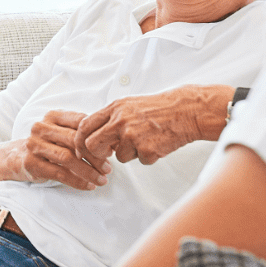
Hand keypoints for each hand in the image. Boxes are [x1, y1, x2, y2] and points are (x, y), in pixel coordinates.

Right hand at [3, 109, 111, 190]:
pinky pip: (59, 173)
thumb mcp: (61, 134)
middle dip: (95, 156)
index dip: (98, 137)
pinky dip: (77, 181)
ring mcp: (34, 145)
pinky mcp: (31, 163)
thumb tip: (111, 144)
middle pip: (74, 140)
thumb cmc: (47, 146)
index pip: (80, 122)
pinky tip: (88, 186)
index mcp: (53, 116)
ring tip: (101, 180)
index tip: (110, 151)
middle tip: (108, 169)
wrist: (16, 157)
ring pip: (67, 158)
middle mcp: (41, 128)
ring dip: (88, 171)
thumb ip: (81, 134)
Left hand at [74, 85, 227, 166]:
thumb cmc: (159, 109)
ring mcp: (133, 136)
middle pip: (93, 145)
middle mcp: (120, 121)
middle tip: (106, 156)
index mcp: (115, 109)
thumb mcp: (129, 105)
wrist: (186, 111)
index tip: (81, 148)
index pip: (85, 126)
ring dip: (130, 153)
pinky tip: (157, 143)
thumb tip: (94, 135)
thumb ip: (111, 118)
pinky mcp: (147, 150)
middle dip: (97, 154)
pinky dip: (147, 156)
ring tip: (146, 139)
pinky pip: (139, 161)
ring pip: (119, 157)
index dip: (79, 140)